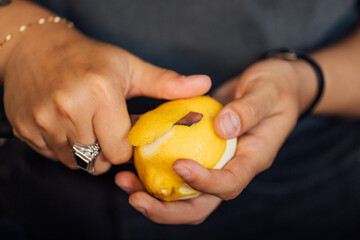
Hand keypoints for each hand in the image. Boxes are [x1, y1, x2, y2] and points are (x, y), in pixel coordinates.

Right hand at [3, 24, 210, 173]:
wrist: (35, 46)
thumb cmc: (89, 58)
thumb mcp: (129, 67)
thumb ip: (166, 82)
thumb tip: (204, 84)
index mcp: (101, 92)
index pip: (122, 147)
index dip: (127, 145)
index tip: (125, 132)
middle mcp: (70, 108)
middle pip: (99, 160)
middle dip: (108, 151)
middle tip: (107, 130)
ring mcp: (44, 120)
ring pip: (77, 162)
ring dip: (87, 152)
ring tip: (88, 127)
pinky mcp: (26, 129)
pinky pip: (54, 156)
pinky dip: (64, 149)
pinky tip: (66, 126)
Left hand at [115, 58, 315, 223]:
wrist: (272, 86)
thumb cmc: (275, 87)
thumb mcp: (267, 92)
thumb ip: (248, 110)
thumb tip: (222, 128)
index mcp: (253, 159)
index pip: (229, 183)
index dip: (204, 181)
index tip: (178, 165)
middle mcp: (232, 168)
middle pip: (201, 204)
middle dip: (168, 209)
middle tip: (136, 198)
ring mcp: (215, 162)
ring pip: (184, 193)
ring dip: (154, 195)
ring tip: (124, 183)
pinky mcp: (201, 152)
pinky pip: (177, 170)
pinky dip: (154, 172)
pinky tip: (132, 162)